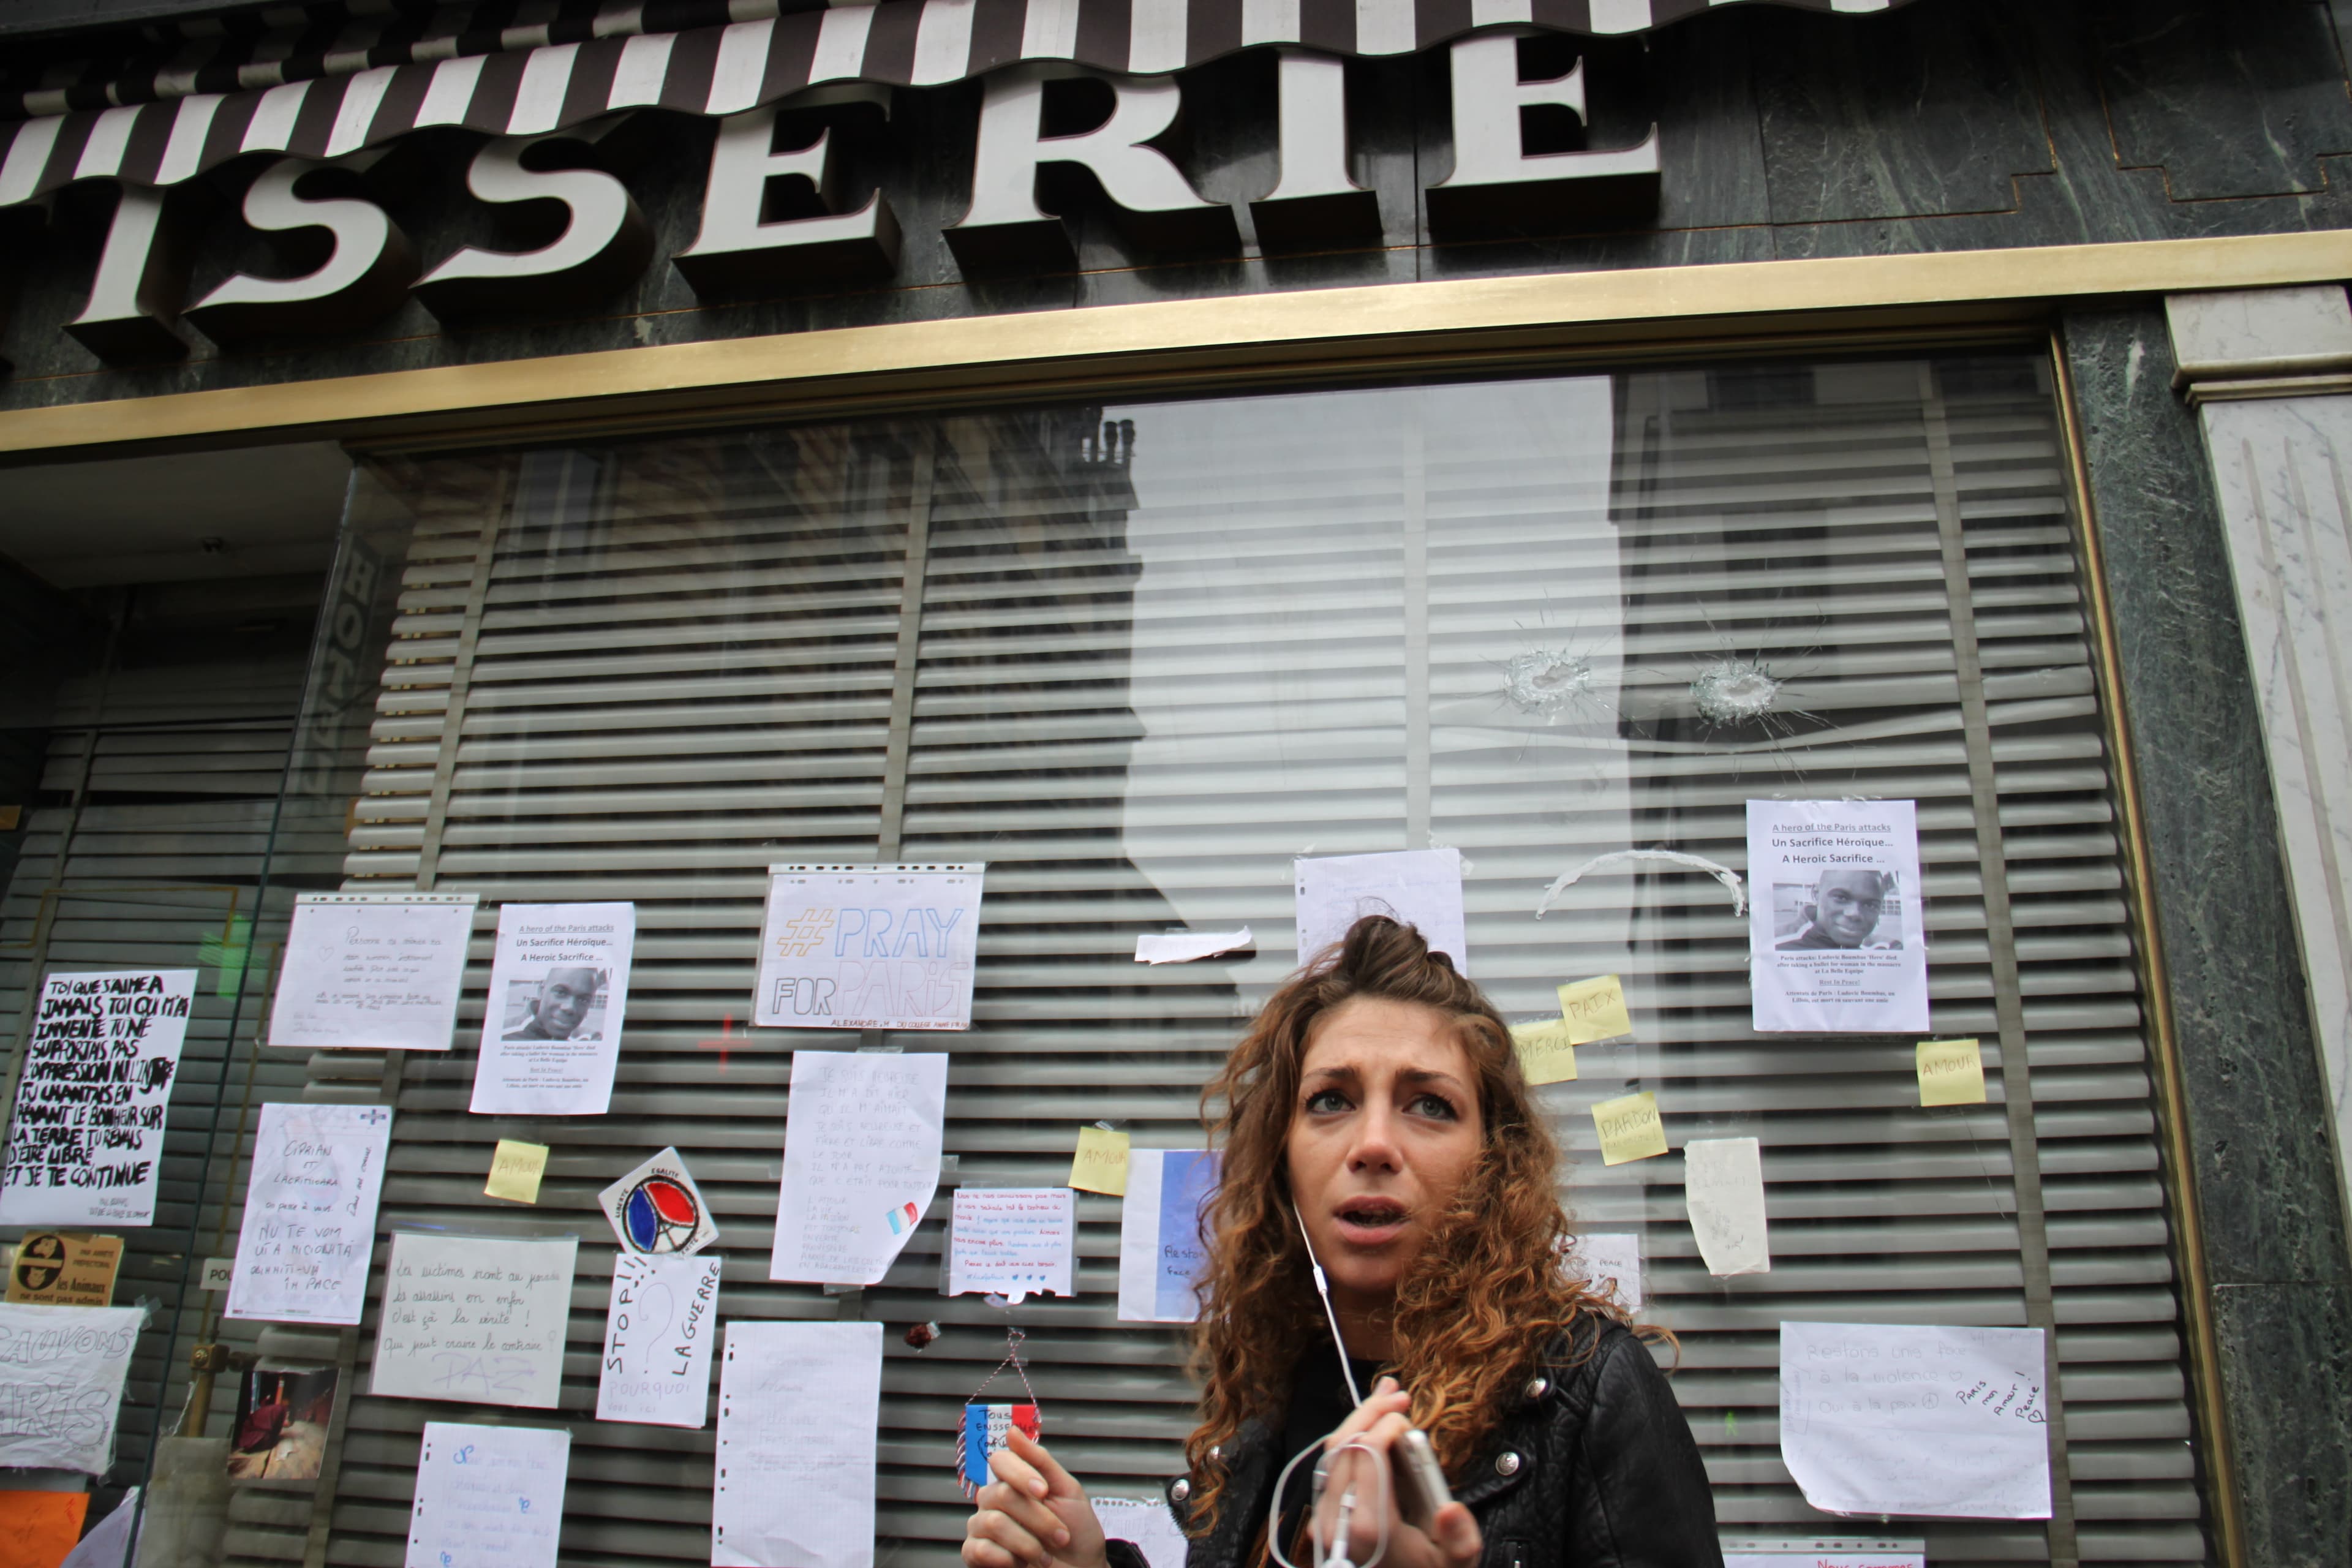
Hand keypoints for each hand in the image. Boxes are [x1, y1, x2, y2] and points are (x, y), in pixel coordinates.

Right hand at [963, 1427, 1110, 1567]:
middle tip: (1060, 1535)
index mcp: (1014, 1482)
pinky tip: (1020, 1564)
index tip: (1044, 1491)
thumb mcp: (1067, 1491)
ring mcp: (983, 1528)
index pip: (1001, 1461)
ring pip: (993, 1522)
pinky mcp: (976, 1555)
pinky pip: (977, 1549)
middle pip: (1002, 1494)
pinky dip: (1005, 1558)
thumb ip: (1040, 1461)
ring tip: (1045, 1556)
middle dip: (1038, 1518)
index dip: (1021, 1474)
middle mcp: (994, 1502)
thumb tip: (1012, 1431)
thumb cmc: (1076, 1532)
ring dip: (1028, 1543)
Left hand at [1312, 1377, 1481, 1567]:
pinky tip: (1369, 1427)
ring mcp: (1325, 1519)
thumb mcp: (1455, 1564)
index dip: (1384, 1425)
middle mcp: (1338, 1520)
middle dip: (1370, 1412)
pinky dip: (1349, 1442)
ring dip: (1358, 1421)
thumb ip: (1460, 1539)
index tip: (1408, 1418)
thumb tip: (1451, 1508)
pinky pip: (1330, 1469)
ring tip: (1385, 1400)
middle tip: (1397, 1395)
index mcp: (1370, 1527)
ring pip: (1331, 1453)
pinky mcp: (1324, 1518)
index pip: (1366, 1454)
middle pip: (1343, 1445)